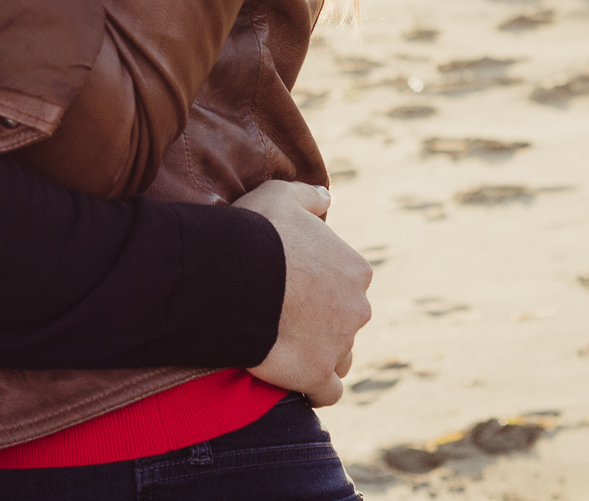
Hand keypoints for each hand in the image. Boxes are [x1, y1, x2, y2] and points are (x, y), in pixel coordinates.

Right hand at [235, 180, 371, 407]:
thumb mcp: (282, 195)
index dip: (318, 286)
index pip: (347, 284)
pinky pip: (328, 393)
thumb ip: (310, 197)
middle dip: (322, 321)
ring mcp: (339, 343)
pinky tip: (295, 382)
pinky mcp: (317, 374)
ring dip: (321, 355)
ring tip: (286, 349)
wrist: (231, 275)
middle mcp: (357, 307)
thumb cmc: (255, 231)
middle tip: (282, 316)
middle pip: (345, 320)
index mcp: (355, 269)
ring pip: (340, 356)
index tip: (290, 286)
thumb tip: (328, 199)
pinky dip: (316, 390)